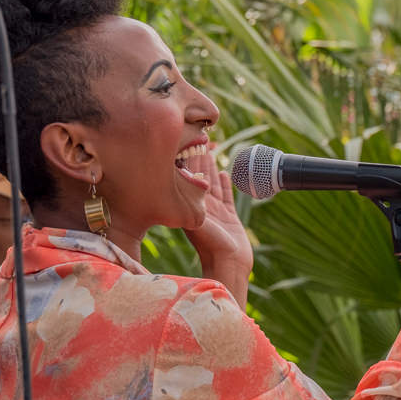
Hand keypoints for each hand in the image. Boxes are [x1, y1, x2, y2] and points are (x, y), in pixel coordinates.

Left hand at [182, 144, 252, 302]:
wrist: (228, 264)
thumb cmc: (210, 245)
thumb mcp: (194, 221)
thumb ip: (187, 205)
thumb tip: (171, 188)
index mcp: (189, 204)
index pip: (185, 175)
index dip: (185, 157)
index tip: (184, 139)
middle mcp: (200, 205)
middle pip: (197, 175)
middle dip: (197, 156)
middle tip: (197, 136)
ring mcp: (215, 210)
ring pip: (211, 182)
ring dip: (210, 166)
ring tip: (208, 148)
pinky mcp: (229, 216)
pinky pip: (226, 194)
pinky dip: (224, 183)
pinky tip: (223, 172)